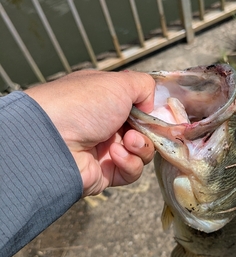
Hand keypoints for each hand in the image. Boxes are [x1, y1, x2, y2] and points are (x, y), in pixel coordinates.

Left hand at [25, 70, 154, 196]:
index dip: (153, 110)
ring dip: (140, 146)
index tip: (163, 113)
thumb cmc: (81, 104)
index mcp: (107, 99)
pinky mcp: (106, 173)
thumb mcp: (118, 83)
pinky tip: (114, 155)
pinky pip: (131, 171)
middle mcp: (106, 123)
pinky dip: (128, 162)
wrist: (50, 141)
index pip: (140, 105)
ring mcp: (106, 149)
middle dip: (150, 130)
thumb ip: (144, 86)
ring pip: (142, 152)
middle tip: (145, 128)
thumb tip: (153, 103)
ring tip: (127, 141)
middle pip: (145, 130)